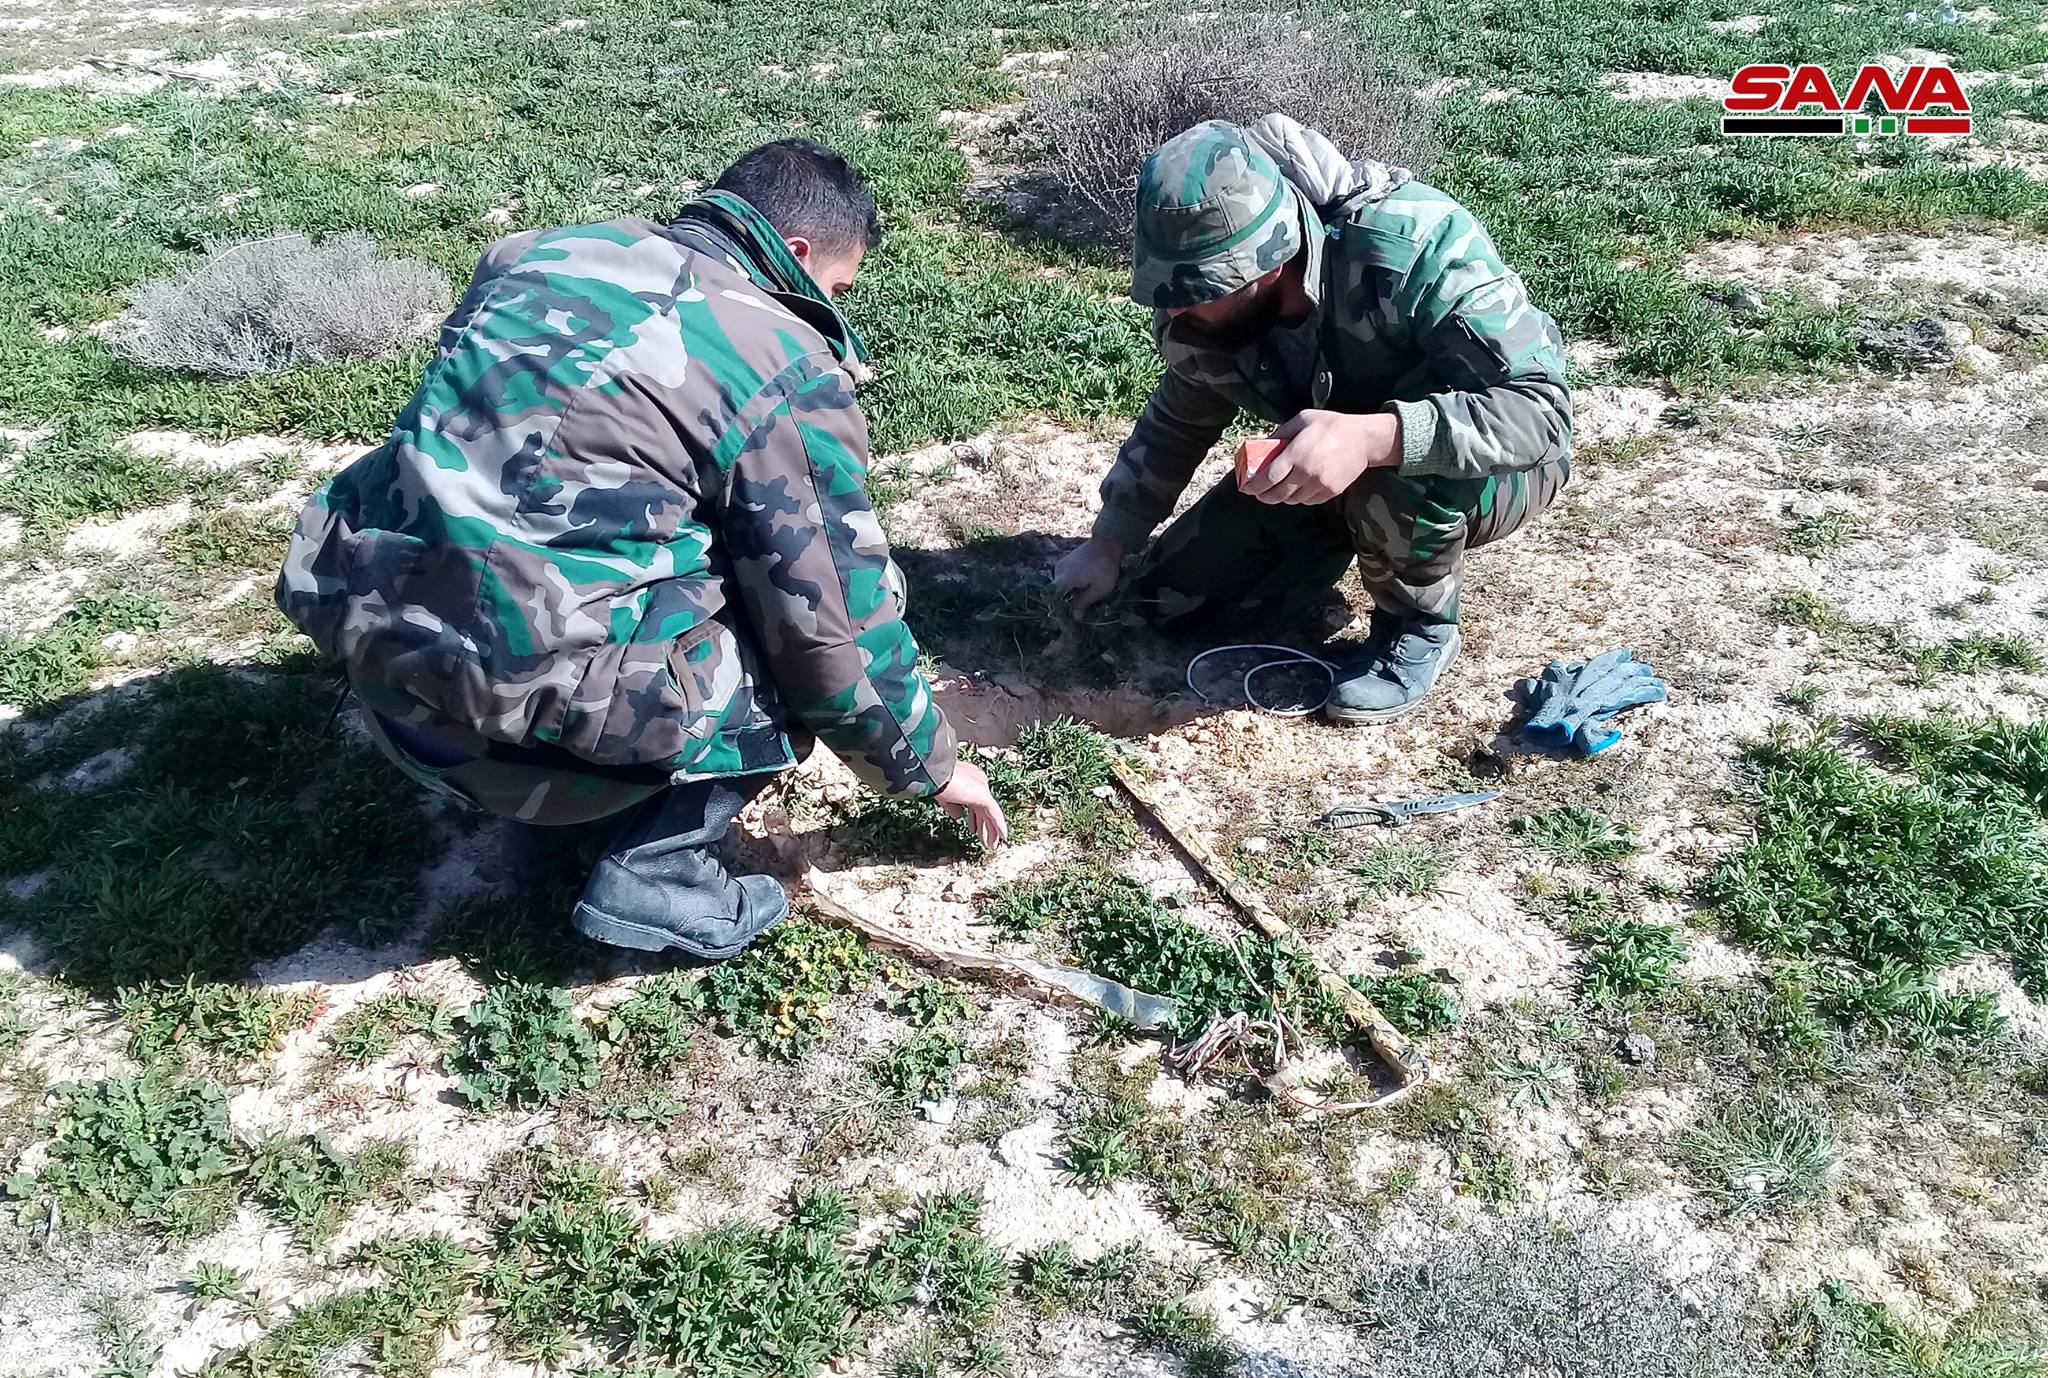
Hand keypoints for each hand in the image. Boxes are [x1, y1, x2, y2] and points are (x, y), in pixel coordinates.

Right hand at [936, 760, 1008, 847]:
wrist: (933, 774)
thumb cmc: (933, 782)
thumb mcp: (944, 797)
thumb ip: (953, 806)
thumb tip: (959, 816)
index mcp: (968, 778)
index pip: (975, 801)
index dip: (974, 818)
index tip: (973, 830)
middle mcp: (978, 780)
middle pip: (983, 808)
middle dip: (983, 826)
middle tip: (985, 840)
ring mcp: (982, 787)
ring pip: (990, 812)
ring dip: (992, 830)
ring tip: (993, 845)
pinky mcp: (984, 795)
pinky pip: (995, 813)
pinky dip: (999, 825)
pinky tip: (1003, 837)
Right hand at [1051, 537, 1124, 612]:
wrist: (1107, 544)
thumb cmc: (1105, 568)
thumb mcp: (1099, 589)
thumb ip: (1084, 603)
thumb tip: (1074, 617)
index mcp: (1065, 579)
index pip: (1053, 597)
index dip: (1059, 607)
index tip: (1068, 613)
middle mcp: (1059, 571)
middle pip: (1057, 592)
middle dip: (1067, 599)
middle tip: (1080, 606)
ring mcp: (1061, 564)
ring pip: (1061, 585)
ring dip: (1070, 591)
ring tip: (1085, 593)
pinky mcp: (1065, 561)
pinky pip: (1065, 577)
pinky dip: (1072, 582)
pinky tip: (1084, 583)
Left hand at [1240, 410, 1400, 505]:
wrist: (1363, 440)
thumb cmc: (1331, 425)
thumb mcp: (1303, 419)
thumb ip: (1282, 433)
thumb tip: (1263, 445)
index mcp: (1296, 454)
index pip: (1269, 478)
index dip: (1254, 486)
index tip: (1247, 488)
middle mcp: (1306, 473)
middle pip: (1277, 494)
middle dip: (1265, 496)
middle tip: (1259, 492)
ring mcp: (1319, 484)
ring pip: (1292, 499)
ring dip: (1282, 497)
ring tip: (1279, 489)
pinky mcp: (1330, 492)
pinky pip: (1308, 501)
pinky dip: (1300, 497)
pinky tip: (1299, 488)